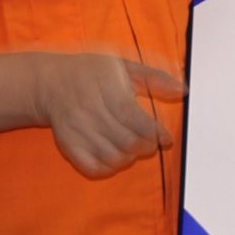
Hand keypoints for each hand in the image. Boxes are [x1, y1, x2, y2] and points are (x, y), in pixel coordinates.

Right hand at [32, 52, 181, 178]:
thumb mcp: (125, 66)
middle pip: (125, 140)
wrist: (51, 82)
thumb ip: (155, 79)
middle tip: (151, 142)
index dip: (153, 132)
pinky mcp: (67, 145)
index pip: (132, 117)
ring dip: (130, 158)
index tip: (166, 137)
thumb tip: (183, 91)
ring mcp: (76, 130)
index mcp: (105, 87)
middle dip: (146, 146)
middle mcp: (88, 109)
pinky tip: (115, 157)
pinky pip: (91, 167)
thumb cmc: (94, 72)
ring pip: (111, 157)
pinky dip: (109, 168)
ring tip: (133, 148)